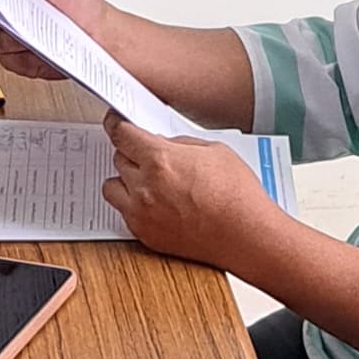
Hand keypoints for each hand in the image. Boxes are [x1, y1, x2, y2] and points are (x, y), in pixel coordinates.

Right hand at [0, 0, 115, 79]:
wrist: (100, 34)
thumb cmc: (83, 3)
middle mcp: (10, 12)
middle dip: (3, 15)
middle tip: (22, 14)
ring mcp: (12, 38)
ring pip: (1, 40)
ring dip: (21, 39)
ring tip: (43, 34)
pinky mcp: (19, 61)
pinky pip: (11, 61)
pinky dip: (27, 59)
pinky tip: (44, 52)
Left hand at [101, 122, 279, 269]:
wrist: (246, 236)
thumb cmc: (238, 197)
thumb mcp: (214, 151)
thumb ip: (180, 144)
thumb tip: (163, 143)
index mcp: (160, 160)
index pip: (121, 134)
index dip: (116, 124)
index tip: (115, 123)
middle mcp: (145, 187)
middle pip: (118, 159)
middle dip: (130, 152)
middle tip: (146, 154)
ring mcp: (142, 214)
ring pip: (112, 188)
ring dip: (124, 180)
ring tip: (146, 180)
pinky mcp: (146, 235)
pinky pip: (125, 213)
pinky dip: (133, 205)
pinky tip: (155, 203)